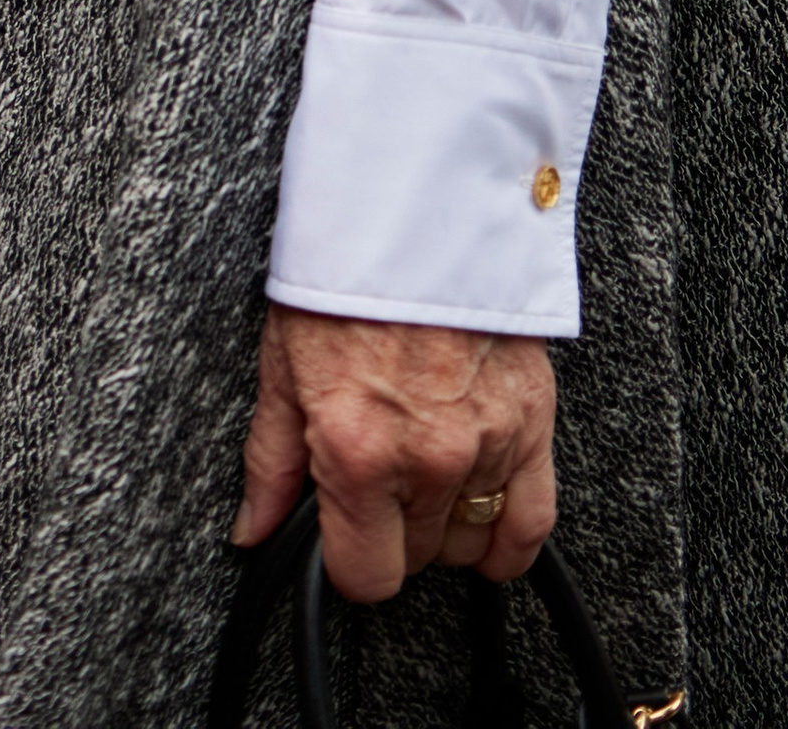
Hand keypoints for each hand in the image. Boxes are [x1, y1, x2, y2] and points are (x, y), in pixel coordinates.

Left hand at [233, 305, 556, 601]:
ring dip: (445, 527)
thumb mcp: (280, 366)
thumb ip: (271, 464)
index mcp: (357, 451)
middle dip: (392, 530)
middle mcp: (427, 459)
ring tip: (421, 482)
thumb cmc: (343, 277)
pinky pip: (533, 522)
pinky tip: (484, 524)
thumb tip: (254, 531)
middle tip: (377, 483)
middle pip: (417, 557)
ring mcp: (486, 444)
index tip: (343, 537)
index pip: (366, 576)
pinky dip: (508, 537)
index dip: (349, 563)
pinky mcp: (533, 422)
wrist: (412, 211)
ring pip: (470, 544)